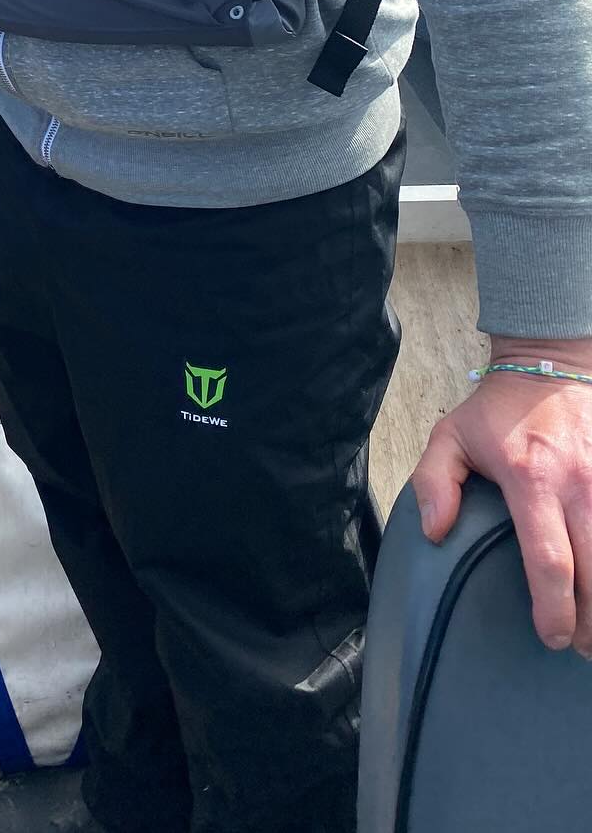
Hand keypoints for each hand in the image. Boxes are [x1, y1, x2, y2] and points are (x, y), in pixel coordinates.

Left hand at [410, 335, 591, 652]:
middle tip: (580, 646)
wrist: (551, 364)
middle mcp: (578, 485)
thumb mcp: (451, 435)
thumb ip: (434, 482)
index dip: (554, 609)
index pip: (549, 561)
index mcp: (531, 480)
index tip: (551, 635)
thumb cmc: (498, 409)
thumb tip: (435, 532)